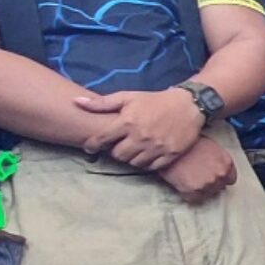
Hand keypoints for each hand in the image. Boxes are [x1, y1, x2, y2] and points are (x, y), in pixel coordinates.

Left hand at [76, 88, 204, 168]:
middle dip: (116, 151)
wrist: (188, 105)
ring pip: (133, 163)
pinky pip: (150, 167)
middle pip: (118, 155)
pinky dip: (146, 162)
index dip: (92, 145)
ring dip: (131, 158)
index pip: (102, 140)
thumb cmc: (154, 100)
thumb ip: (102, 103)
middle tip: (120, 144)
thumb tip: (75, 101)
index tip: (90, 147)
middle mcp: (140, 137)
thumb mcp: (128, 97)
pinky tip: (146, 154)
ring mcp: (156, 148)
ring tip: (134, 149)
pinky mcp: (169, 155)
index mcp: (127, 122)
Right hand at [156, 136, 235, 202]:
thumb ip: (218, 159)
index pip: (230, 179)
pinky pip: (193, 199)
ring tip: (188, 177)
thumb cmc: (187, 142)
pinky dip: (187, 193)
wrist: (168, 144)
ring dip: (199, 189)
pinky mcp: (193, 191)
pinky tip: (182, 183)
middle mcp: (220, 175)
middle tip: (198, 176)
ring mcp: (208, 184)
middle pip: (219, 188)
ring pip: (207, 194)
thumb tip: (217, 168)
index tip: (214, 176)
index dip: (221, 178)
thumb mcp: (210, 145)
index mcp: (226, 163)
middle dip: (210, 183)